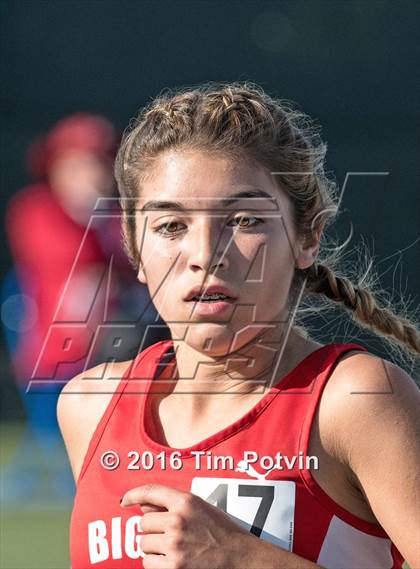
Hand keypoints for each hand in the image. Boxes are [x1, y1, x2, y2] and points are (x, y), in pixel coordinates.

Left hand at [120, 483, 250, 568]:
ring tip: (172, 550)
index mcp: (186, 501)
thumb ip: (173, 505)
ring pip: (143, 544)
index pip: (150, 491)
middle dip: (151, 530)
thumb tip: (143, 506)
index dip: (133, 494)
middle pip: (143, 523)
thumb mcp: (201, 508)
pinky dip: (155, 564)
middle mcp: (178, 520)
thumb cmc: (222, 532)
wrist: (241, 558)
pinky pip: (147, 563)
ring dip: (152, 549)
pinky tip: (171, 562)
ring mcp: (175, 545)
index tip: (124, 501)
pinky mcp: (173, 567)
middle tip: (166, 536)